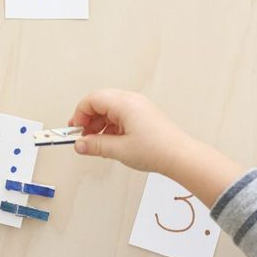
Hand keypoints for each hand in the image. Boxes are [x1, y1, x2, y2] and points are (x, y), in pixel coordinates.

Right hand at [69, 89, 193, 173]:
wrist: (181, 157)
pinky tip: (109, 142)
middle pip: (100, 102)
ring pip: (109, 109)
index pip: (92, 100)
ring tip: (95, 142)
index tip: (75, 130)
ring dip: (99, 124)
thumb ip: (95, 145)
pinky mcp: (143, 115)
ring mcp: (138, 107)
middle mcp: (131, 100)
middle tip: (81, 136)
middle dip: (88, 119)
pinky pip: (120, 115)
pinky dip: (110, 126)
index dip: (80, 114)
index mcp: (124, 103)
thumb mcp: (119, 150)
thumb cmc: (157, 150)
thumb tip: (79, 144)